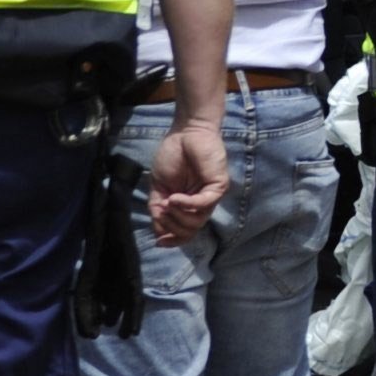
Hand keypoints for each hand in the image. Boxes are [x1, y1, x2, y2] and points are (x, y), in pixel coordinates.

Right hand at [146, 111, 228, 244]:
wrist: (184, 134)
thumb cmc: (172, 156)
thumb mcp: (158, 187)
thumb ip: (158, 208)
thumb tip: (158, 231)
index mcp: (187, 205)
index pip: (185, 231)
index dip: (173, 239)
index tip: (159, 241)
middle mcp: (201, 204)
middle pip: (190, 230)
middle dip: (172, 226)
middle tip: (161, 212)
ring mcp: (210, 196)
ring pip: (197, 221)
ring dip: (178, 216)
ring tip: (167, 202)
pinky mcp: (218, 187)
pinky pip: (203, 205)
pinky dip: (187, 205)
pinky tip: (175, 198)